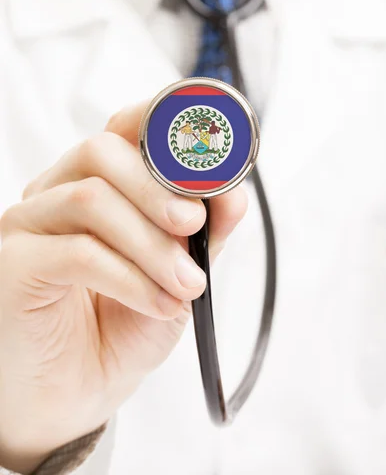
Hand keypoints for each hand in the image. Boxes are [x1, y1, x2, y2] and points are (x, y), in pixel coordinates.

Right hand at [0, 102, 246, 473]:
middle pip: (102, 152)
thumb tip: (233, 192)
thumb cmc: (121, 325)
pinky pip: (77, 252)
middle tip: (194, 225)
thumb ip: (204, 232)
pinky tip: (157, 303)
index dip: (162, 123)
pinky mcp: (13, 266)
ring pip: (90, 199)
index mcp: (96, 184)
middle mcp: (55, 193)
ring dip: (151, 243)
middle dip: (159, 187)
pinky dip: (130, 277)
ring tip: (186, 285)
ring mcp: (28, 226)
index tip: (207, 151)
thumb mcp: (178, 273)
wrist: (75, 393)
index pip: (121, 130)